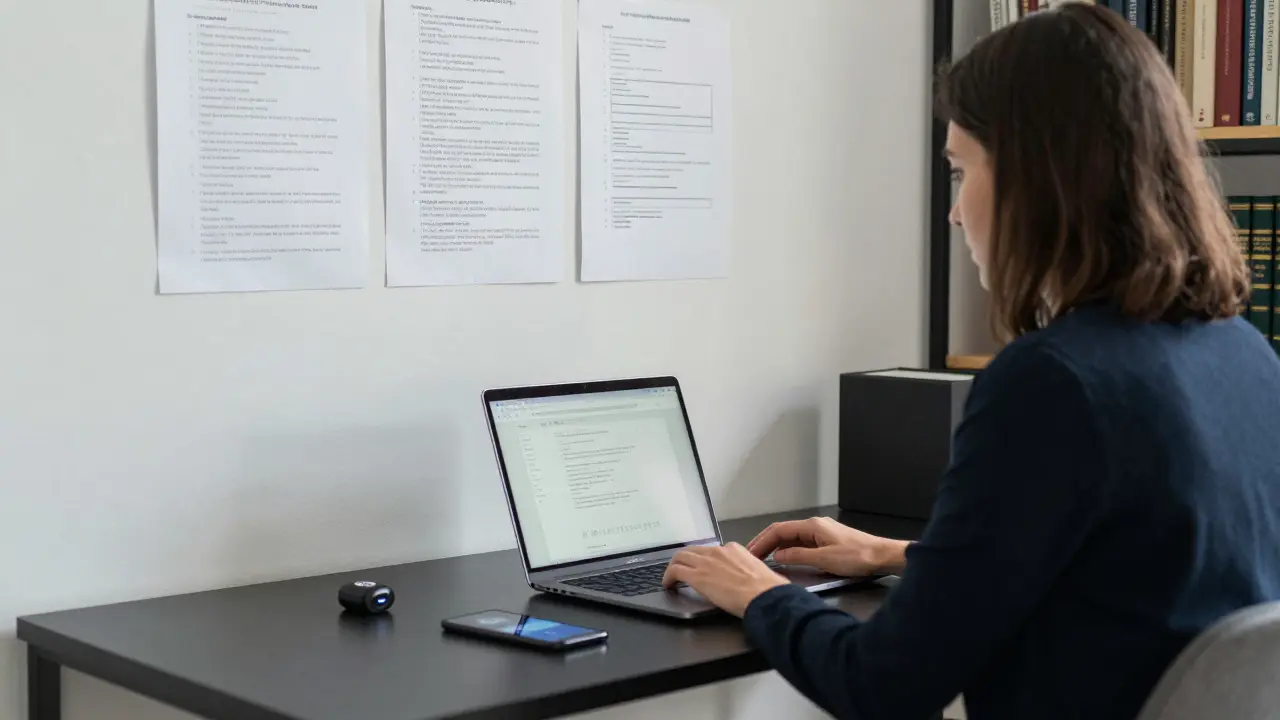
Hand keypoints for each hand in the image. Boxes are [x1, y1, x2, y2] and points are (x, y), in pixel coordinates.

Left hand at [661, 543, 788, 616]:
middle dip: (685, 560)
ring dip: (674, 567)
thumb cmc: (767, 589)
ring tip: (671, 577)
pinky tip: (668, 585)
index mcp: (734, 549)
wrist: (763, 596)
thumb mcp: (759, 572)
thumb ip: (749, 572)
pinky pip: (675, 571)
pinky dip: (668, 577)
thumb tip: (753, 581)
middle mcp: (717, 551)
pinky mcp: (696, 576)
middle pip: (693, 550)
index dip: (705, 560)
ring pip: (680, 557)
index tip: (704, 569)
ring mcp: (705, 562)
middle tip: (681, 570)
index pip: (713, 551)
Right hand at [746, 516, 908, 577]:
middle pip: (783, 532)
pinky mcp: (827, 541)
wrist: (882, 556)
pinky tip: (786, 559)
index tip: (750, 552)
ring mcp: (821, 532)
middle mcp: (815, 525)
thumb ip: (798, 556)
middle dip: (765, 543)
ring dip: (777, 547)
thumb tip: (779, 555)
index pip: (778, 530)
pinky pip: (802, 543)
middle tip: (752, 555)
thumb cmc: (858, 556)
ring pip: (792, 537)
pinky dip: (790, 550)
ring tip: (764, 559)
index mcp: (812, 525)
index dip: (762, 541)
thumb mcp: (824, 559)